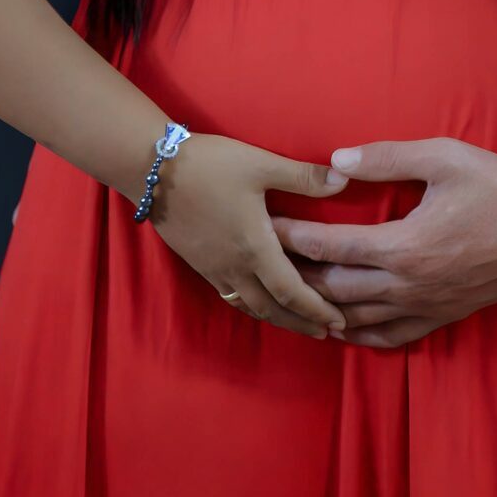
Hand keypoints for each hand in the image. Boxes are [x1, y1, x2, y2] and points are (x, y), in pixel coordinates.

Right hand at [151, 133, 349, 338]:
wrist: (152, 170)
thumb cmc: (210, 165)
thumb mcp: (261, 164)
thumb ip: (303, 176)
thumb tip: (345, 180)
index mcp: (255, 247)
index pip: (292, 291)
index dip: (317, 308)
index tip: (339, 321)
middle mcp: (235, 267)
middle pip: (273, 309)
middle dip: (302, 322)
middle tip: (328, 332)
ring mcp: (214, 269)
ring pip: (250, 306)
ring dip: (278, 318)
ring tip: (299, 323)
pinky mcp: (200, 264)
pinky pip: (232, 297)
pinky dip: (254, 307)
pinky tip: (260, 302)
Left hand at [269, 137, 496, 349]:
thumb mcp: (443, 157)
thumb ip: (387, 157)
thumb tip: (336, 159)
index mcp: (403, 245)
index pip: (330, 243)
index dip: (293, 234)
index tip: (265, 223)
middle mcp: (407, 285)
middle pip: (333, 288)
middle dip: (295, 274)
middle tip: (265, 260)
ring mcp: (424, 306)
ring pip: (355, 319)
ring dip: (319, 308)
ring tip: (290, 293)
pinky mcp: (441, 317)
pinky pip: (388, 337)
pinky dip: (357, 336)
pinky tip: (340, 328)